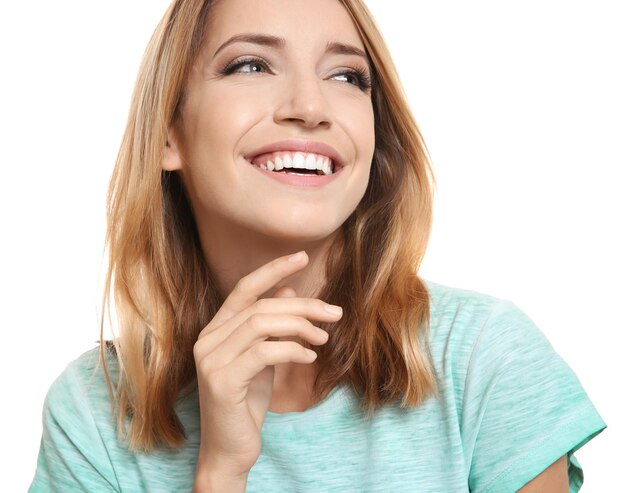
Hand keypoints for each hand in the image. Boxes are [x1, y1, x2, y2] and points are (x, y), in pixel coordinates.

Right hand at [193, 251, 342, 477]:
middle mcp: (208, 340)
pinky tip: (310, 358)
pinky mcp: (222, 381)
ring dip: (301, 326)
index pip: (244, 288)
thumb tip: (288, 290)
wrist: (230, 449)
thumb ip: (272, 326)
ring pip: (262, 323)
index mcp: (216, 330)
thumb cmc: (247, 403)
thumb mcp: (264, 359)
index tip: (303, 256)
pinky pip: (264, 352)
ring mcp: (211, 360)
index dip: (273, 269)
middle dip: (303, 306)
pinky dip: (293, 350)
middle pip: (261, 306)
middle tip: (334, 313)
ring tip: (324, 338)